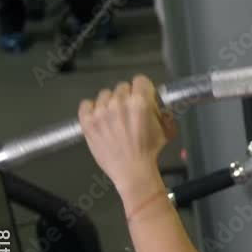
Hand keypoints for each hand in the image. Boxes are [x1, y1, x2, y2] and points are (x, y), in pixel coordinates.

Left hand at [78, 75, 175, 199]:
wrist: (132, 171)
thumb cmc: (151, 151)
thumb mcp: (166, 129)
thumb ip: (160, 111)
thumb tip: (153, 103)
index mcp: (140, 103)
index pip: (140, 80)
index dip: (144, 89)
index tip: (143, 97)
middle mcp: (119, 103)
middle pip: (122, 87)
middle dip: (127, 97)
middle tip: (129, 112)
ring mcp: (101, 112)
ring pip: (105, 95)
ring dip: (110, 103)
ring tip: (113, 118)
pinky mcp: (87, 122)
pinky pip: (86, 104)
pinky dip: (91, 108)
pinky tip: (99, 117)